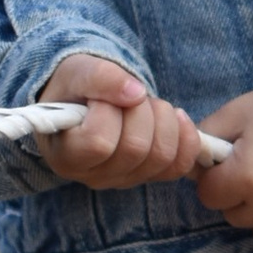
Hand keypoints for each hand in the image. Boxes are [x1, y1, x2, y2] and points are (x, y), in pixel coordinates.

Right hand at [36, 52, 204, 191]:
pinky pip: (181, 164)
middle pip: (136, 148)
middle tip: (127, 96)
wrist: (85, 101)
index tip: (97, 98)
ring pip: (162, 155)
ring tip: (144, 104)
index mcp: (67, 156)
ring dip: (163, 119)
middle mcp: (95, 177)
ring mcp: (125, 180)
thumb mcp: (77, 72)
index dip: (107, 111)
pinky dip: (186, 135)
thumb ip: (99, 78)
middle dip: (140, 110)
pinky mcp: (151, 176)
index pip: (98, 142)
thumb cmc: (75, 89)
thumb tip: (136, 93)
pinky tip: (174, 116)